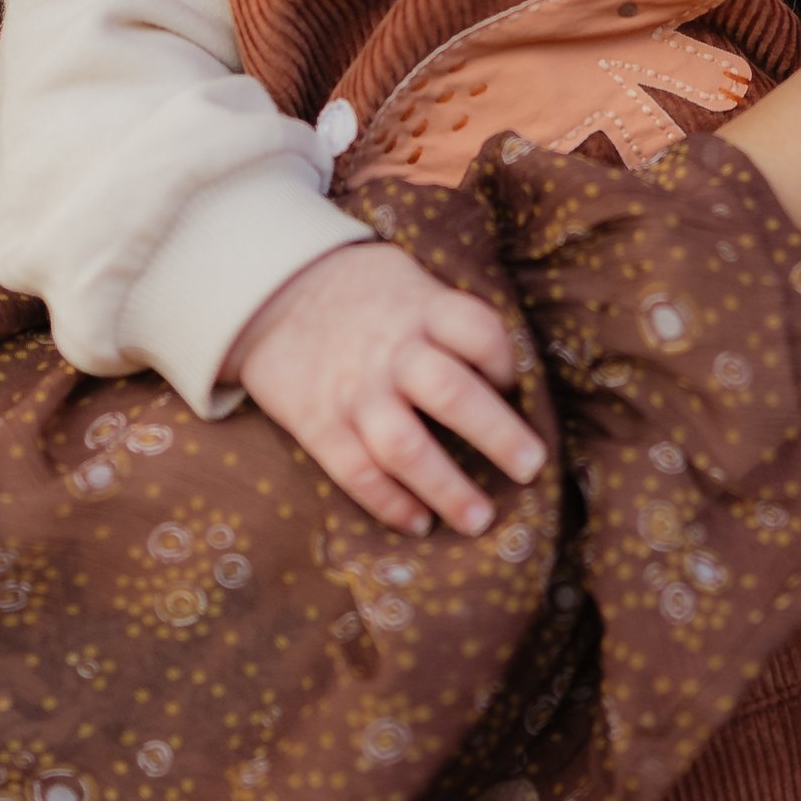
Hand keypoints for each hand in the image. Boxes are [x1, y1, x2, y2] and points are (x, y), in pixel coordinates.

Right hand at [227, 242, 541, 537]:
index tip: (518, 386)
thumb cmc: (360, 291)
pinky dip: (389, 503)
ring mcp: (352, 391)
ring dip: (446, 488)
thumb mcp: (407, 277)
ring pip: (404, 447)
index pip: (479, 330)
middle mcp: (390, 350)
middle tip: (532, 469)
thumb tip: (511, 366)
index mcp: (420, 306)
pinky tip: (419, 523)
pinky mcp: (317, 423)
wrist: (268, 292)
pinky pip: (356, 471)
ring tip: (480, 519)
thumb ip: (448, 315)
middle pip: (450, 393)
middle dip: (497, 435)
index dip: (508, 361)